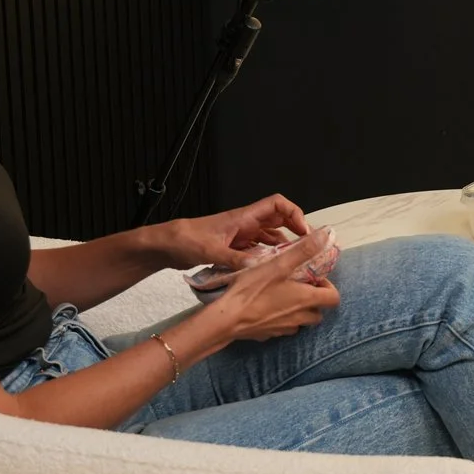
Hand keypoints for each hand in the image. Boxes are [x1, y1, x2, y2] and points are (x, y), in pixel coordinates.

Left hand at [164, 193, 309, 269]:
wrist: (167, 245)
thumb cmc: (185, 239)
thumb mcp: (210, 250)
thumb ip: (234, 260)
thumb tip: (257, 269)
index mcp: (243, 217)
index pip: (277, 204)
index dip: (294, 213)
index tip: (303, 232)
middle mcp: (246, 224)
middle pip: (280, 219)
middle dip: (295, 230)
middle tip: (306, 249)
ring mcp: (242, 235)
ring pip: (271, 235)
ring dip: (284, 246)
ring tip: (294, 262)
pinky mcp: (236, 247)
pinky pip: (260, 249)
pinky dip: (269, 256)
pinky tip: (273, 268)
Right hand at [198, 246, 339, 342]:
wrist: (227, 319)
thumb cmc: (252, 290)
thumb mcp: (278, 265)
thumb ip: (303, 251)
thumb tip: (325, 237)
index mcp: (306, 300)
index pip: (334, 298)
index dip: (328, 287)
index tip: (314, 278)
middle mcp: (299, 318)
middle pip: (318, 312)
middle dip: (313, 299)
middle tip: (299, 286)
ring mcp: (284, 329)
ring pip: (301, 322)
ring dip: (298, 311)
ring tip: (282, 295)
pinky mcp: (269, 335)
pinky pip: (282, 328)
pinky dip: (280, 319)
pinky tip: (266, 308)